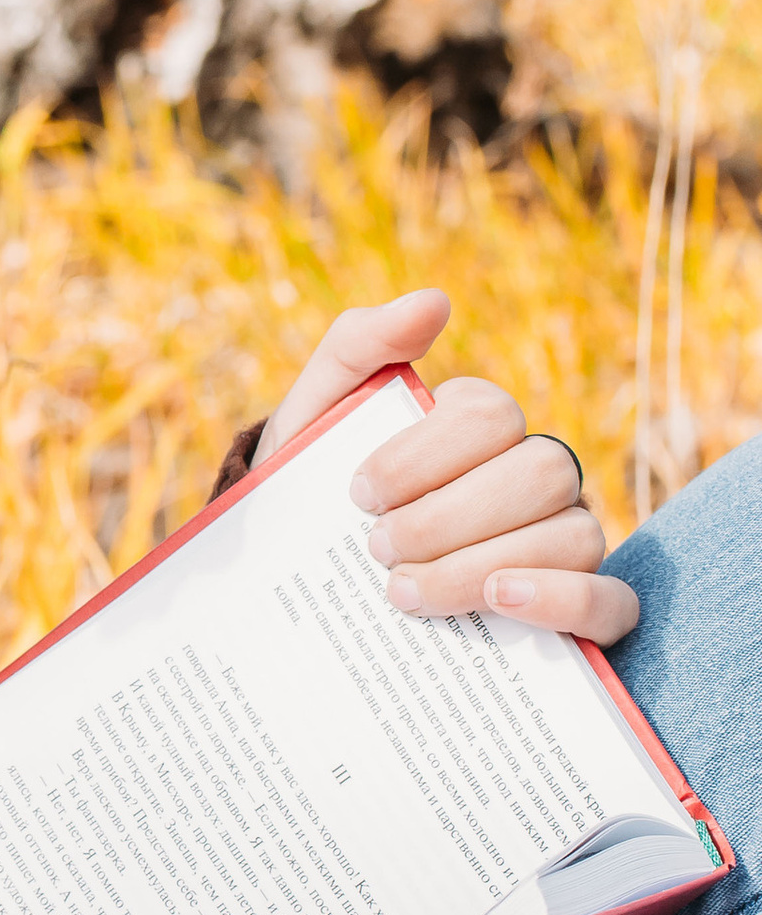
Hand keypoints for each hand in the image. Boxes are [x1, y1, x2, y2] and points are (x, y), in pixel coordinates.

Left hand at [254, 288, 637, 645]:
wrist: (302, 581)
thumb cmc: (318, 491)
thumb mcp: (316, 415)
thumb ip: (362, 344)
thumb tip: (434, 302)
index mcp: (483, 425)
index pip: (487, 417)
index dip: (420, 457)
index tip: (357, 493)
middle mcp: (537, 477)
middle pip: (538, 474)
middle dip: (446, 517)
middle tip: (377, 547)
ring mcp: (565, 541)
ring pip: (573, 537)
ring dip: (478, 566)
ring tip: (401, 591)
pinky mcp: (580, 612)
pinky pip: (611, 602)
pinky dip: (564, 598)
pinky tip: (500, 599)